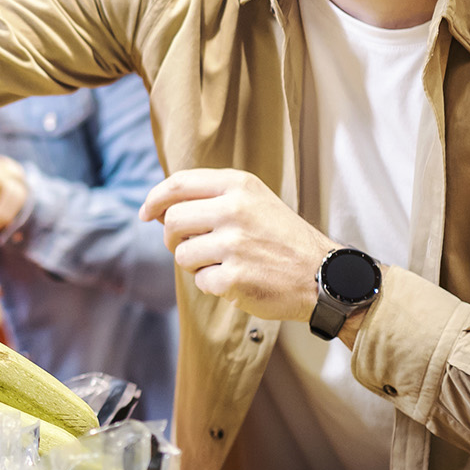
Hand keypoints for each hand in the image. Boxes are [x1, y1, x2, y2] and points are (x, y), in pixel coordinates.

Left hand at [138, 168, 336, 321]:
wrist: (322, 275)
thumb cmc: (281, 238)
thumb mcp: (253, 200)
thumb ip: (210, 198)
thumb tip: (157, 210)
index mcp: (238, 185)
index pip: (177, 184)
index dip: (154, 199)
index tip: (146, 213)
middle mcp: (235, 210)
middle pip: (172, 221)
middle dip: (174, 238)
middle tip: (192, 247)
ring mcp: (235, 244)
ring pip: (182, 254)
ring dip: (195, 264)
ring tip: (224, 263)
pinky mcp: (235, 277)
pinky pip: (201, 281)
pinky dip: (213, 285)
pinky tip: (238, 280)